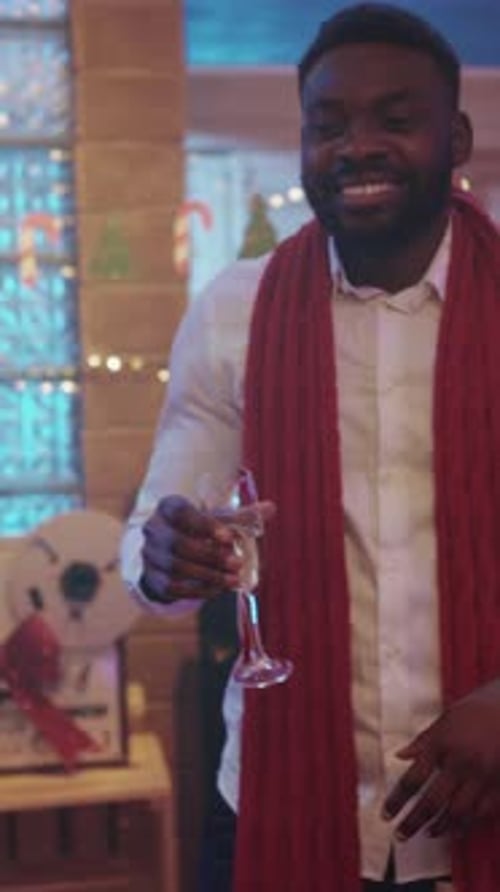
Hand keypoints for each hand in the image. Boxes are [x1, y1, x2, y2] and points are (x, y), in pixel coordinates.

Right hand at [140, 494, 274, 602]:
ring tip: (234, 580)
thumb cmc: (199, 529)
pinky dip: (198, 590)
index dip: (205, 526)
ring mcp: (150, 555)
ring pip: (177, 567)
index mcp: (169, 507)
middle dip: (211, 555)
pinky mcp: (153, 578)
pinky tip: (219, 589)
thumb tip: (271, 508)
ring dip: (208, 575)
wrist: (169, 551)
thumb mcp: (217, 520)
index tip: (229, 537)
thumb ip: (241, 516)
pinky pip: (174, 587)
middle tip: (238, 563)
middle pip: (179, 543)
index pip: (183, 514)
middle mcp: (154, 529)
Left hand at [382, 679, 499, 839]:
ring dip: (440, 827)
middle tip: (400, 835)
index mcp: (442, 744)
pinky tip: (456, 829)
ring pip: (458, 813)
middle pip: (432, 802)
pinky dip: (467, 825)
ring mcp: (482, 776)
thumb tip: (399, 756)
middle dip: (413, 821)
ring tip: (428, 833)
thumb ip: (423, 741)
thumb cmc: (477, 709)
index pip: (412, 779)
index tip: (386, 815)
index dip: (397, 801)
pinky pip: (482, 813)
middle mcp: (460, 763)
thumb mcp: (446, 718)